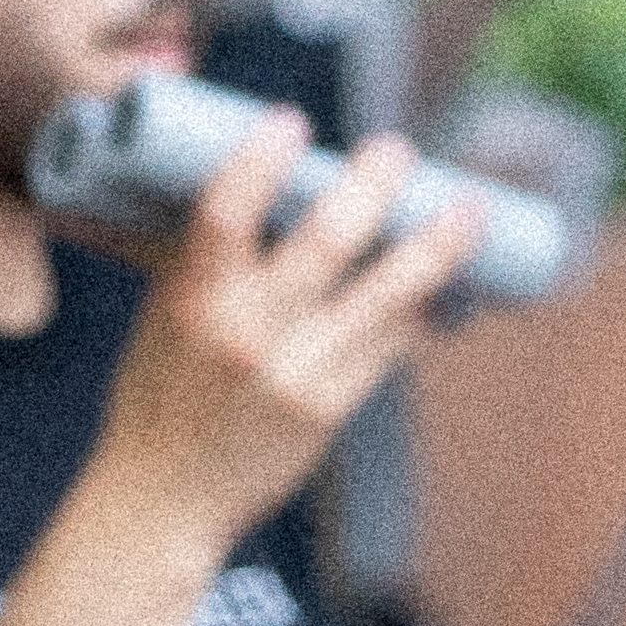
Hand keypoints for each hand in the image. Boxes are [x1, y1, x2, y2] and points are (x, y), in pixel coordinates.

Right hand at [89, 110, 483, 572]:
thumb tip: (247, 184)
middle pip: (326, 239)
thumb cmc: (157, 401)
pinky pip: (395, 345)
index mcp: (193, 301)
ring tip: (468, 207)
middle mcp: (247, 334)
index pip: (225, 212)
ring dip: (435, 244)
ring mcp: (296, 373)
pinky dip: (429, 308)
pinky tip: (458, 281)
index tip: (290, 122)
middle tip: (395, 150)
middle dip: (372, 183)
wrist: (161, 503)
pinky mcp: (330, 407)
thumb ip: (204, 259)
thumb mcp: (163, 319)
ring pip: (385, 294)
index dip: (261, 160)